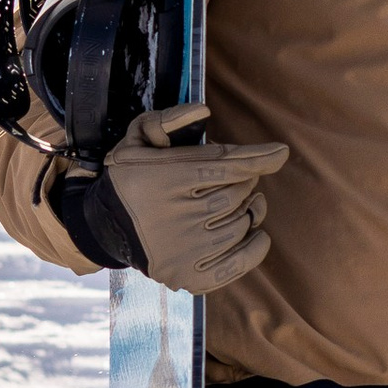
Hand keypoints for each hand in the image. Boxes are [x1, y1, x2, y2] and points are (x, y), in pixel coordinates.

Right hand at [104, 105, 287, 295]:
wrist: (106, 227)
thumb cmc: (132, 178)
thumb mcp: (137, 139)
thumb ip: (166, 121)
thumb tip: (203, 110)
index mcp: (165, 180)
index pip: (225, 166)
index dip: (258, 158)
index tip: (280, 152)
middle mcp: (177, 217)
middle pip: (237, 193)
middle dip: (244, 180)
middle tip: (237, 177)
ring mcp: (185, 251)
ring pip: (242, 223)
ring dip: (251, 209)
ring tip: (244, 201)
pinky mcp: (190, 277)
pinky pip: (240, 261)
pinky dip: (255, 245)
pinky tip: (254, 231)